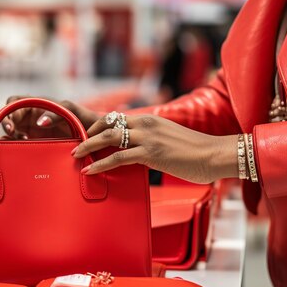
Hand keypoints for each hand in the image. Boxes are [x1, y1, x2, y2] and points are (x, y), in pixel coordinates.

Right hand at [2, 96, 100, 138]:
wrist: (94, 137)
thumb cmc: (84, 118)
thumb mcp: (71, 110)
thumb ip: (56, 112)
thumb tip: (40, 122)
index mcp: (38, 104)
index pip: (15, 102)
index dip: (9, 110)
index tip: (13, 124)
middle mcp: (32, 116)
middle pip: (10, 116)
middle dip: (6, 123)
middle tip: (11, 133)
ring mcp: (32, 130)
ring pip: (12, 130)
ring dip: (8, 135)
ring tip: (15, 142)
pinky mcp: (35, 142)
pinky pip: (18, 142)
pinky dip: (12, 144)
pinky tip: (16, 149)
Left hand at [72, 114, 238, 183]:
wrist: (214, 155)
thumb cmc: (194, 153)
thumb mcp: (168, 141)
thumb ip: (150, 142)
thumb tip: (136, 153)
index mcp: (148, 120)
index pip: (114, 117)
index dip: (94, 122)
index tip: (80, 130)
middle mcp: (145, 124)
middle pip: (106, 122)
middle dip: (85, 131)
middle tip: (71, 142)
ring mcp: (148, 137)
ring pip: (108, 137)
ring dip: (88, 145)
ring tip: (75, 154)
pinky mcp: (151, 153)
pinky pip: (119, 157)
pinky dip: (102, 163)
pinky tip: (91, 169)